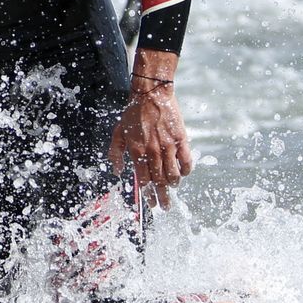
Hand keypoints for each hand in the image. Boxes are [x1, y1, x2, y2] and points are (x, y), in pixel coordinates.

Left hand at [109, 73, 193, 208]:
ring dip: (173, 184)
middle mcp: (152, 152)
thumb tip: (117, 171)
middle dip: (162, 197)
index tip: (151, 204)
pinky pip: (186, 162)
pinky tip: (183, 172)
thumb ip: (115, 153)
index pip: (143, 181)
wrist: (151, 95)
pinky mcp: (181, 140)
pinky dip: (186, 171)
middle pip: (159, 182)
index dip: (148, 195)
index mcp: (136, 152)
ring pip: (174, 175)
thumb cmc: (133, 114)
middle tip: (165, 206)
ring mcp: (168, 147)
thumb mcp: (117, 133)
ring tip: (173, 186)